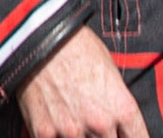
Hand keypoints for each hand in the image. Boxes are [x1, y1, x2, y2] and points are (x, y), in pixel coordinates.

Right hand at [16, 28, 148, 137]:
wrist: (39, 34)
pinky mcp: (44, 132)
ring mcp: (72, 130)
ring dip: (79, 136)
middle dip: (104, 135)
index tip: (123, 134)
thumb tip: (117, 123)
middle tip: (92, 120)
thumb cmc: (76, 45)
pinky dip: (54, 136)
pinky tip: (53, 124)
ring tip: (71, 119)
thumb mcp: (109, 70)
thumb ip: (116, 103)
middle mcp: (101, 124)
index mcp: (122, 108)